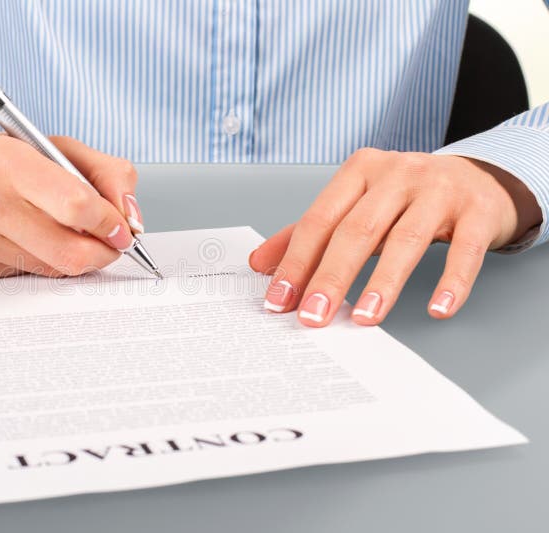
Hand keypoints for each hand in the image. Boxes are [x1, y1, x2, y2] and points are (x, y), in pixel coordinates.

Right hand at [0, 135, 143, 279]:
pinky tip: (23, 240)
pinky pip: (24, 276)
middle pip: (71, 251)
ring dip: (71, 257)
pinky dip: (38, 262)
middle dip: (103, 253)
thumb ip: (102, 172)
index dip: (112, 224)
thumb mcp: (45, 145)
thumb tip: (131, 217)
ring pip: (51, 268)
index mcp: (8, 161)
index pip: (79, 205)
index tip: (123, 228)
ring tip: (60, 233)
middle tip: (108, 243)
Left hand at [250, 148, 541, 326]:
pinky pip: (465, 250)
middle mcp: (397, 175)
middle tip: (313, 316)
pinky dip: (453, 282)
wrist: (477, 177)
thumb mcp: (355, 205)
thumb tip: (259, 263)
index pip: (319, 220)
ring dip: (384, 282)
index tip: (278, 301)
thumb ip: (309, 233)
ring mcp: (439, 190)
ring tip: (365, 317)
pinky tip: (438, 309)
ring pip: (407, 240)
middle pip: (357, 230)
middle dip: (331, 277)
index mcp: (359, 171)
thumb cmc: (405, 196)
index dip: (296, 262)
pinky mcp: (477, 211)